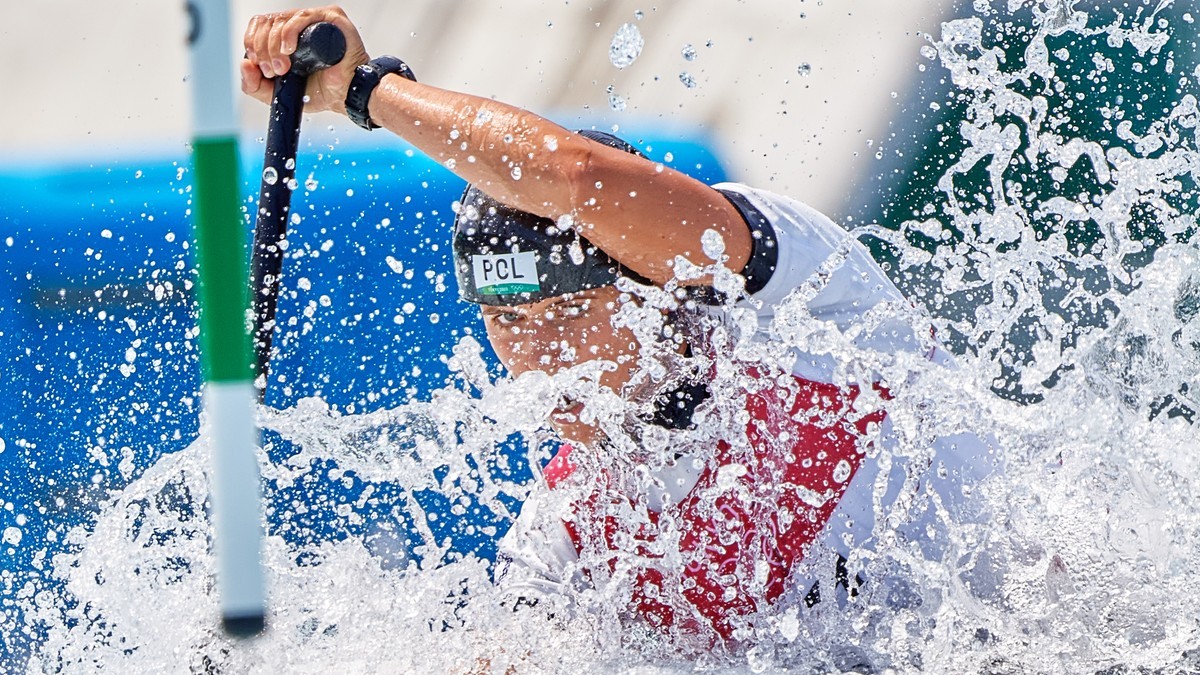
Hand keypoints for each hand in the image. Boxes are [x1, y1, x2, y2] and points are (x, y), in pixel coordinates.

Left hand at [240, 5, 368, 114]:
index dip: (252, 44)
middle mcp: (299, 23)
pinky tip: (289, 50)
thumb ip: (254, 85)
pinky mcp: (331, 18)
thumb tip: (243, 64)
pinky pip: (302, 17)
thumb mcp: (278, 93)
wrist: (346, 98)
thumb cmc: (319, 93)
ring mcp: (315, 19)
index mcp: (286, 34)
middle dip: (262, 49)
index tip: (261, 68)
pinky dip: (289, 33)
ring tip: (283, 67)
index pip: (259, 26)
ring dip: (273, 45)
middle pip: (266, 22)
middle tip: (273, 71)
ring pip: (280, 20)